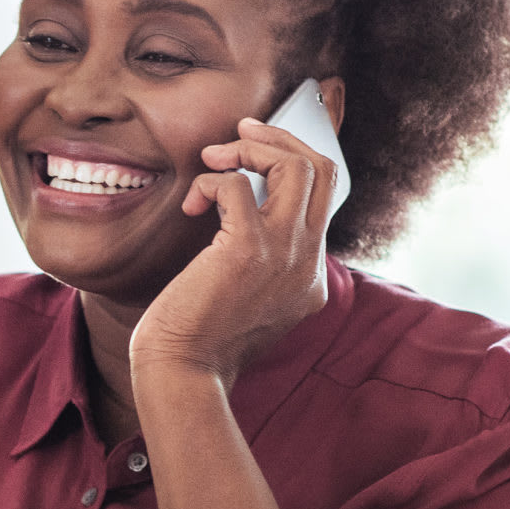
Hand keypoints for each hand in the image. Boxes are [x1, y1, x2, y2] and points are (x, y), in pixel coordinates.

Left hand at [129, 115, 342, 386]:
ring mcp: (285, 255)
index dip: (297, 157)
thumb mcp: (245, 298)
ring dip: (252, 148)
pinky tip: (192, 207)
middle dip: (281, 138)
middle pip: (325, 170)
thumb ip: (259, 259)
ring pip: (299, 166)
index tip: (259, 143)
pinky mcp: (248, 251)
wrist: (182, 374)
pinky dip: (212, 182)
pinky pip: (239, 185)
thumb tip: (241, 206)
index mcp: (310, 275)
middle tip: (240, 134)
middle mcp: (308, 263)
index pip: (326, 196)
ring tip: (214, 159)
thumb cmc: (197, 338)